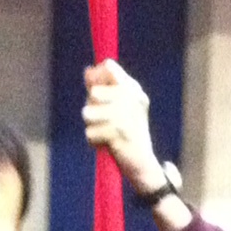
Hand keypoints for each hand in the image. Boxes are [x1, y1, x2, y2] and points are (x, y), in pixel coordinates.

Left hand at [82, 59, 163, 194]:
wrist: (143, 163)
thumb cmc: (127, 132)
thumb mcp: (119, 106)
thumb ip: (103, 87)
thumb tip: (88, 71)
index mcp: (133, 89)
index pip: (108, 67)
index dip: (95, 77)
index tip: (95, 92)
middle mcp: (132, 98)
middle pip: (93, 92)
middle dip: (91, 108)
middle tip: (103, 120)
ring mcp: (125, 115)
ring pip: (87, 113)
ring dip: (91, 126)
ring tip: (104, 132)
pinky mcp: (117, 134)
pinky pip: (89, 133)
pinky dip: (93, 140)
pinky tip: (106, 144)